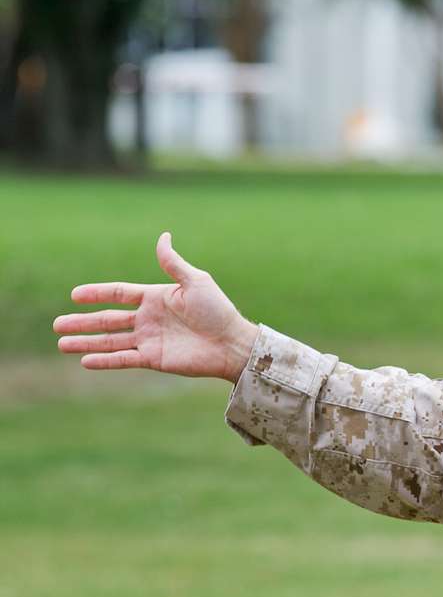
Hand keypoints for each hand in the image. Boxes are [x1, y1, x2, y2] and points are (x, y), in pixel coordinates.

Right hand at [53, 232, 258, 381]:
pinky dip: (105, 360)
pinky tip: (85, 361)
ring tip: (61, 343)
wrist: (231, 342)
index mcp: (156, 297)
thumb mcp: (195, 281)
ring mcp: (149, 340)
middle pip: (108, 319)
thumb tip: (163, 235)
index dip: (97, 294)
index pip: (119, 293)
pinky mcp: (154, 359)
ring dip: (86, 342)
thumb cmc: (217, 310)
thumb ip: (172, 263)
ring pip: (110, 341)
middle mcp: (149, 318)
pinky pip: (123, 359)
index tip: (74, 295)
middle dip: (83, 322)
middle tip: (57, 324)